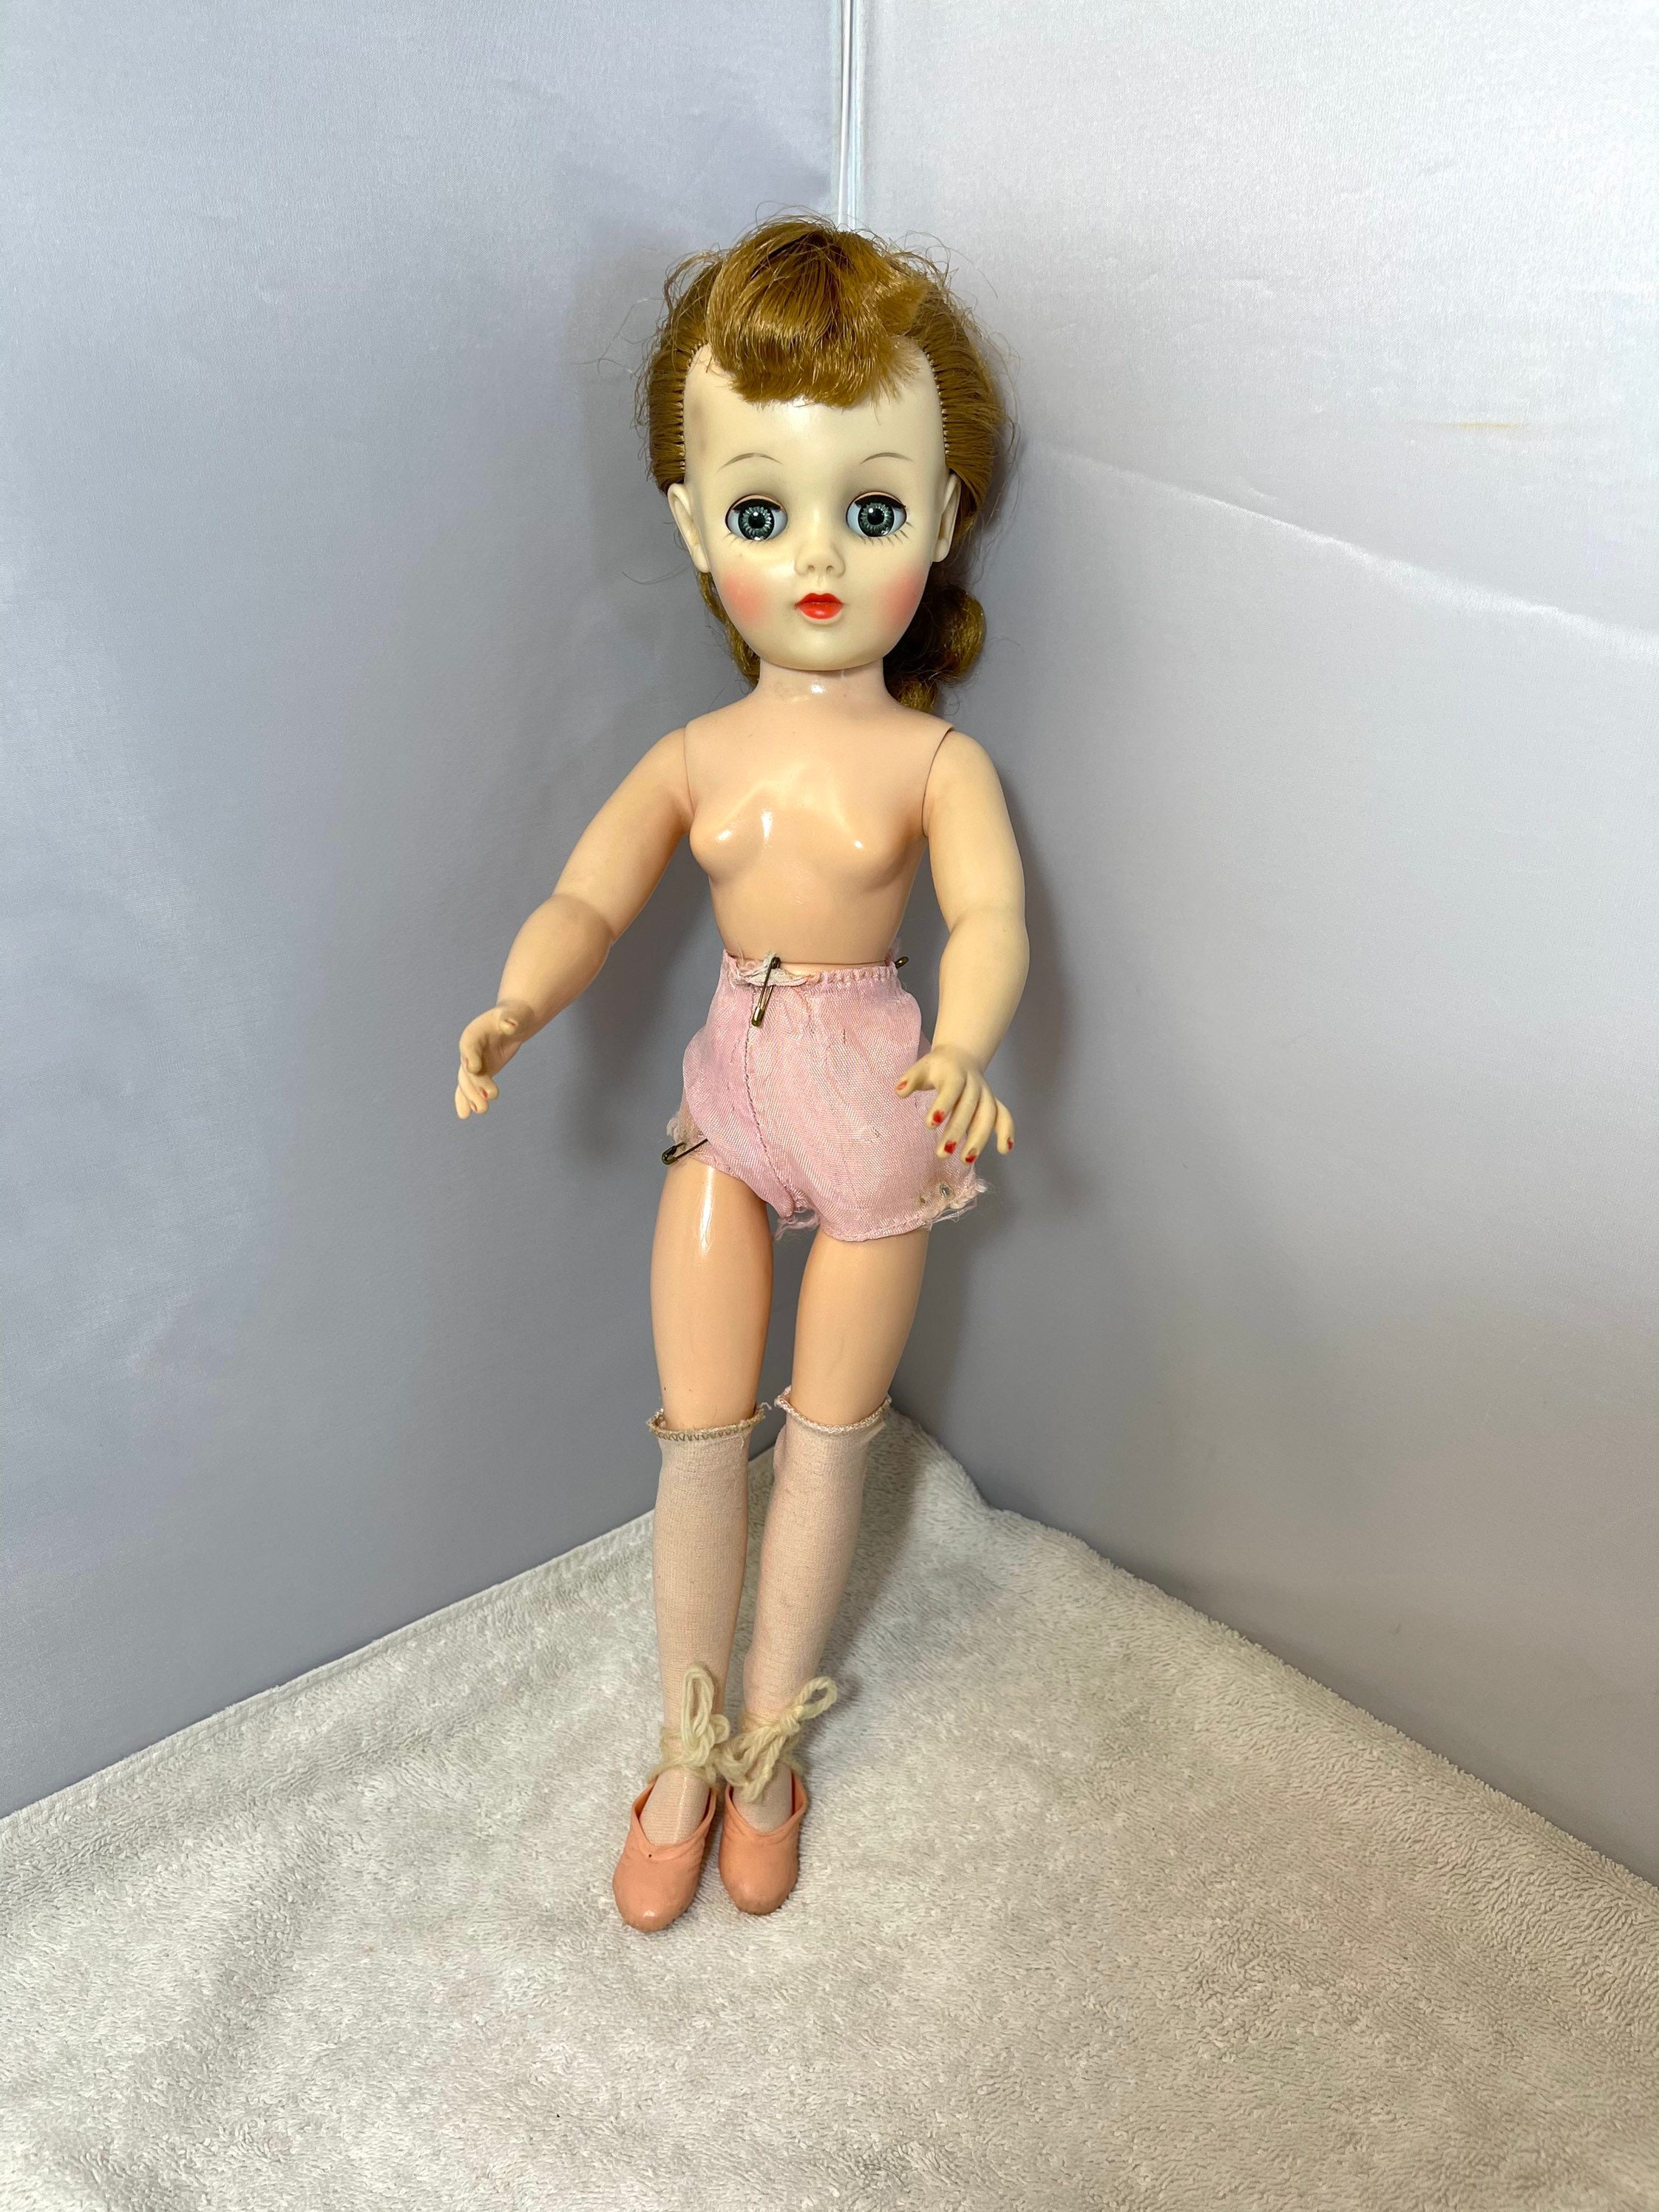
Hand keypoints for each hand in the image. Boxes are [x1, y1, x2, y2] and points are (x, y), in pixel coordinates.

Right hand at [455, 1001, 535, 1117]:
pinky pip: (469, 1087)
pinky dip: (466, 1101)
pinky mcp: (479, 1073)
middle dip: (476, 1083)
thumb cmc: (515, 1016)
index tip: (475, 1068)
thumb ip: (511, 1019)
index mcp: (474, 1032)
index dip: (470, 1056)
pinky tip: (465, 1115)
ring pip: (467, 1081)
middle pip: (468, 1068)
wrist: (513, 1022)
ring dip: (472, 1097)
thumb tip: (510, 1025)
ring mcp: (472, 1063)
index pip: (468, 1045)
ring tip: (482, 1110)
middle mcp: (469, 1050)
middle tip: (490, 1097)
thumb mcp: (515, 1015)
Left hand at [895, 1045, 1013, 1164]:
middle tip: (942, 1153)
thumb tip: (899, 1091)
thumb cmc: (937, 1068)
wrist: (960, 1057)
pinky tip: (1004, 1150)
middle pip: (969, 1107)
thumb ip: (910, 1079)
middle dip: (957, 1131)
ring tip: (966, 1160)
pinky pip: (1004, 1115)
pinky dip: (1007, 1131)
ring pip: (988, 1115)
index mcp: (955, 1073)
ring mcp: (986, 1094)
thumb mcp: (921, 1068)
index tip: (930, 1125)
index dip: (943, 1105)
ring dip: (979, 1138)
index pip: (951, 1089)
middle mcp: (974, 1084)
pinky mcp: (993, 1103)